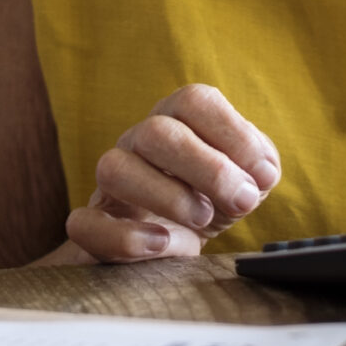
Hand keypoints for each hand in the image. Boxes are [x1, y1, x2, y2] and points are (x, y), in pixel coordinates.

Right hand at [63, 84, 281, 261]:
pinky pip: (84, 223)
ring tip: (204, 220)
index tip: (262, 177)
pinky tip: (163, 245)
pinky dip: (126, 238)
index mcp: (178, 119)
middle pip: (157, 132)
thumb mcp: (249, 179)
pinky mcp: (93, 225)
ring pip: (113, 169)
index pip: (195, 101)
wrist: (176, 244)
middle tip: (241, 201)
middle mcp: (138, 142)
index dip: (234, 135)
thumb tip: (257, 175)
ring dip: (168, 197)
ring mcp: (110, 182)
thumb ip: (259, 168)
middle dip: (209, 170)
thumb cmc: (218, 199)